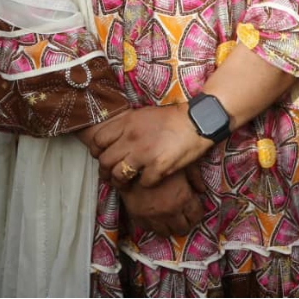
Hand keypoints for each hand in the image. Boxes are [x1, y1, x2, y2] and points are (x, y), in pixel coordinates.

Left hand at [83, 101, 209, 187]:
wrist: (200, 120)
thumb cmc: (173, 118)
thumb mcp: (145, 115)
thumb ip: (126, 128)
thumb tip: (110, 143)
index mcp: (129, 122)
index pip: (99, 141)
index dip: (98, 151)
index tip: (104, 155)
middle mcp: (132, 137)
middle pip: (105, 161)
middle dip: (107, 171)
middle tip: (114, 173)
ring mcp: (144, 153)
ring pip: (118, 176)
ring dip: (122, 181)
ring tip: (129, 180)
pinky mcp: (157, 167)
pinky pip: (141, 183)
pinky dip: (146, 183)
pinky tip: (152, 176)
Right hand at [121, 171, 207, 234]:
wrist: (132, 167)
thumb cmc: (161, 162)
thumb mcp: (184, 164)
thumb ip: (195, 178)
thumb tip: (202, 190)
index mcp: (182, 198)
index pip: (196, 216)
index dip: (198, 215)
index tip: (196, 211)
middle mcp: (169, 213)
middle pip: (182, 228)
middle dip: (186, 223)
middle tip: (185, 217)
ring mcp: (153, 218)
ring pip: (166, 233)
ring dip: (171, 227)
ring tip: (172, 219)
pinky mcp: (138, 219)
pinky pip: (150, 230)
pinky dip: (155, 226)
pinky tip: (157, 217)